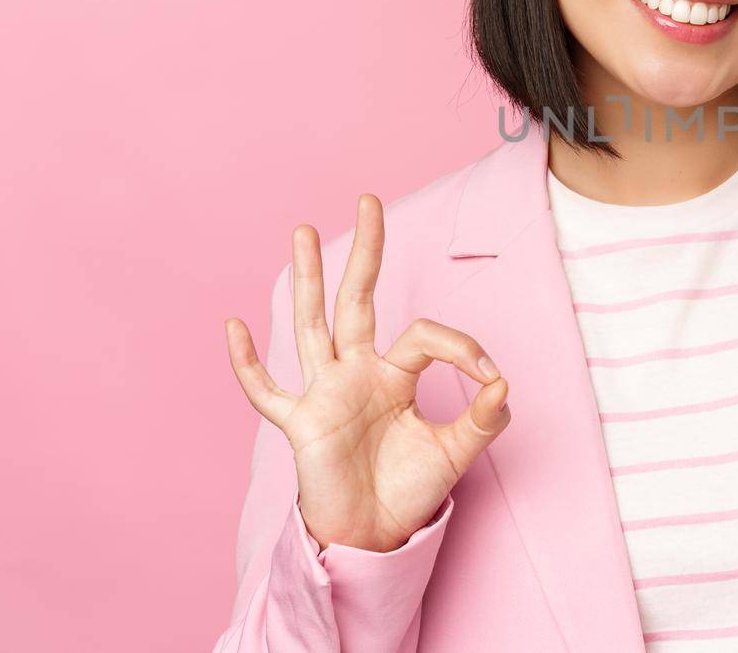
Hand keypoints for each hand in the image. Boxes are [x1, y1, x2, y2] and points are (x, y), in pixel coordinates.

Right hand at [225, 194, 511, 552]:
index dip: (462, 348)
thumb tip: (504, 385)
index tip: (491, 377)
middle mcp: (356, 372)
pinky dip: (248, 364)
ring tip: (301, 231)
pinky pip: (267, 391)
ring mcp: (324, 393)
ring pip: (312, 325)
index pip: (424, 334)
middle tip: (370, 201)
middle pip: (358, 300)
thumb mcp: (455, 453)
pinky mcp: (301, 425)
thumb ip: (482, 420)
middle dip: (365, 252)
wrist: (375, 536)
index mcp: (394, 374)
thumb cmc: (409, 490)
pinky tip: (233, 327)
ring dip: (307, 280)